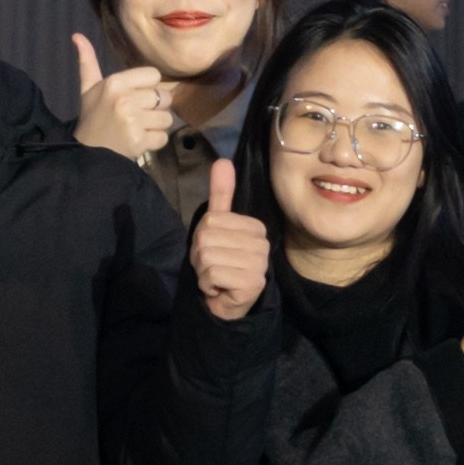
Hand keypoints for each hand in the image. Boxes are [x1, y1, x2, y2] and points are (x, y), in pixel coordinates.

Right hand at [69, 30, 174, 166]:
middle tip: (137, 116)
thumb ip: (87, 61)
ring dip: (156, 126)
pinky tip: (139, 141)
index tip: (135, 97)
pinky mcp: (139, 142)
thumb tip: (77, 35)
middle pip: (164, 97)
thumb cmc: (92, 117)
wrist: (86, 152)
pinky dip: (155, 141)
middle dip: (155, 108)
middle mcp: (124, 100)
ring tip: (139, 128)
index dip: (148, 87)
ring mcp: (132, 122)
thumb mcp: (88, 88)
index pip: (154, 76)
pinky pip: (163, 137)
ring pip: (167, 118)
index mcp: (114, 82)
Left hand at [186, 152, 269, 322]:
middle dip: (201, 257)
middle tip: (215, 267)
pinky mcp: (254, 283)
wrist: (228, 303)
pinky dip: (208, 285)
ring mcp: (260, 263)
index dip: (203, 238)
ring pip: (208, 257)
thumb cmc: (222, 263)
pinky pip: (213, 275)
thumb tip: (223, 161)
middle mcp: (262, 243)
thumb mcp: (216, 227)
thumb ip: (221, 195)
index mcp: (255, 227)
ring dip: (203, 272)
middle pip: (206, 239)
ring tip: (218, 278)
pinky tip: (221, 290)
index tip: (217, 251)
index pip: (211, 220)